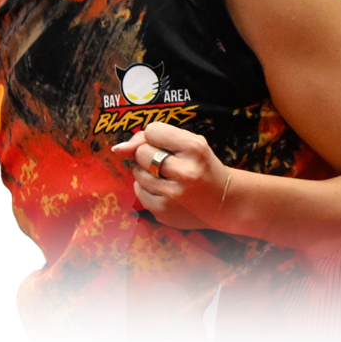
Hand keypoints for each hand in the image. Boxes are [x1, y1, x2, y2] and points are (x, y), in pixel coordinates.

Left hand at [112, 122, 230, 229]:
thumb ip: (156, 138)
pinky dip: (146, 188)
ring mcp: (172, 195)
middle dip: (149, 155)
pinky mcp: (163, 211)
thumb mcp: (190, 143)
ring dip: (146, 172)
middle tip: (166, 161)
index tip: (165, 144)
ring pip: (137, 173)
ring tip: (165, 176)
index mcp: (194, 148)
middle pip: (141, 152)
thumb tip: (117, 149)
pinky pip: (138, 191)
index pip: (152, 130)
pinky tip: (163, 189)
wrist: (223, 201)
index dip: (155, 136)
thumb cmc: (203, 166)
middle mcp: (184, 171)